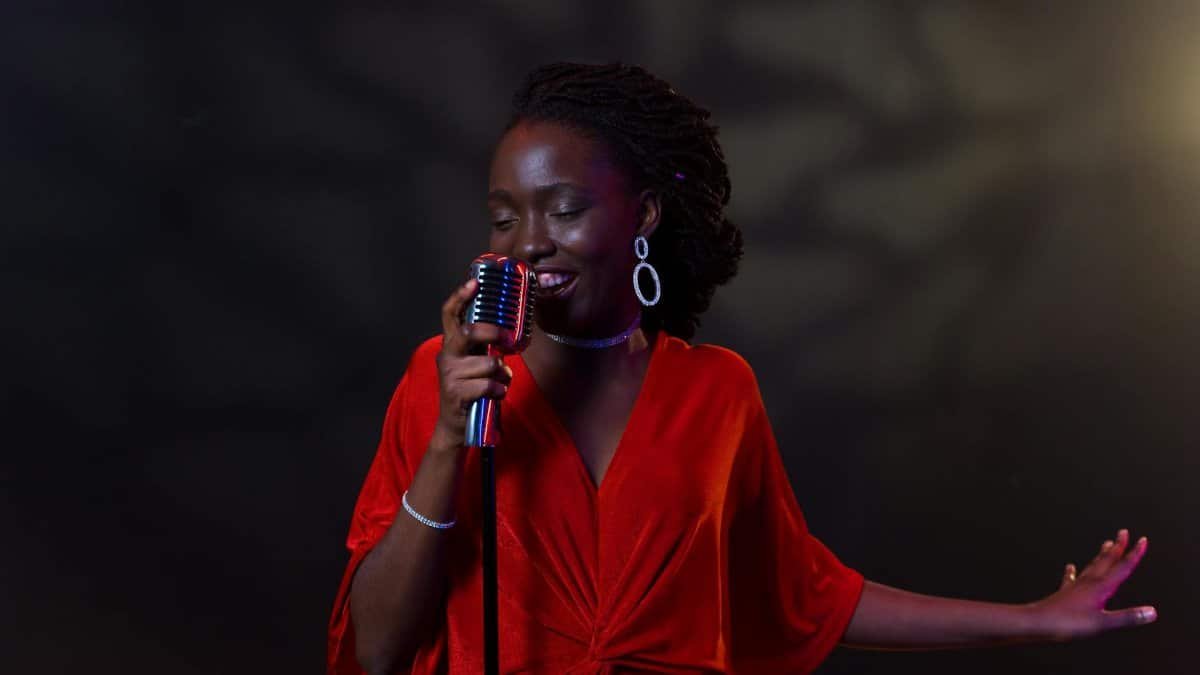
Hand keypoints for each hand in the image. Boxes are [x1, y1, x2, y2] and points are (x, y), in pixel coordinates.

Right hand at [431, 279, 512, 450]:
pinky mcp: (456, 393)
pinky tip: (494, 395)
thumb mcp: (475, 363)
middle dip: (493, 333)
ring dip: (502, 374)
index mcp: (452, 345)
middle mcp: (446, 355)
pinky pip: (490, 385)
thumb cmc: (471, 389)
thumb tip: (508, 333)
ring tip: (498, 382)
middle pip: (470, 332)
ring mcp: (449, 374)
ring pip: (489, 363)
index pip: (450, 314)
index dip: (461, 297)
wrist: (455, 425)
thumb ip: (485, 346)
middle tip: (506, 339)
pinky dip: (499, 391)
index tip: (473, 282)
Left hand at [1029, 529, 1156, 640]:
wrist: (1038, 622)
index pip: (1122, 567)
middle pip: (1106, 560)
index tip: (1142, 539)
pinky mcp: (1065, 592)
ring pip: (1092, 566)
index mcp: (1100, 587)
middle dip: (1117, 546)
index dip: (1134, 554)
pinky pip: (1072, 578)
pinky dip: (1073, 571)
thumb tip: (1152, 612)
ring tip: (1106, 544)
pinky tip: (1070, 567)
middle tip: (1123, 532)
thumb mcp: (1103, 623)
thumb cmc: (1068, 623)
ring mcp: (1076, 585)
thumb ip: (1128, 618)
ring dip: (1101, 555)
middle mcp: (1088, 582)